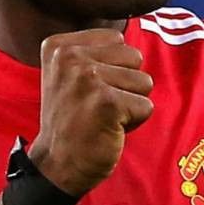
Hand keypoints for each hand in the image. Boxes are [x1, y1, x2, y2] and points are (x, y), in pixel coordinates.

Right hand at [28, 29, 153, 196]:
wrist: (57, 165)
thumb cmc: (72, 120)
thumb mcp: (69, 74)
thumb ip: (93, 51)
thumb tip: (129, 40)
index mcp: (58, 45)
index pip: (116, 39)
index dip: (113, 68)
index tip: (87, 91)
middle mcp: (69, 57)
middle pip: (134, 57)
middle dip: (125, 84)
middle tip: (97, 106)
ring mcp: (87, 78)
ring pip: (144, 81)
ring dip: (130, 104)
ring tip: (102, 117)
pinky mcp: (106, 103)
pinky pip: (146, 106)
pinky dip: (134, 123)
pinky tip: (108, 130)